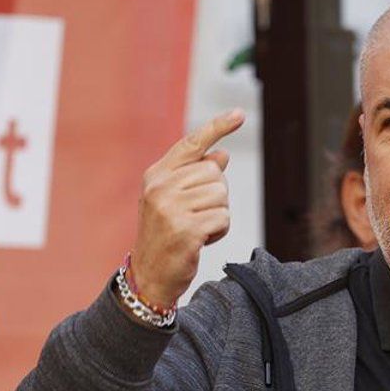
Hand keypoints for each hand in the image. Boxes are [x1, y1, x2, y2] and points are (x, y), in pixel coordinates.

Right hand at [128, 109, 244, 307]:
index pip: (191, 144)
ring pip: (222, 196)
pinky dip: (219, 232)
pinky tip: (201, 241)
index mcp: (156, 175)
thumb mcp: (175, 201)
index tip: (239, 114)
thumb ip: (195, 177)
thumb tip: (221, 155)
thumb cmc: (166, 236)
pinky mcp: (185, 229)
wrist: (150, 276)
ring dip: (218, 215)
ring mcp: (170, 208)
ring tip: (196, 229)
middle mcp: (160, 188)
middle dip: (216, 197)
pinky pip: (224, 218)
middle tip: (196, 216)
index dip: (217, 127)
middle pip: (215, 174)